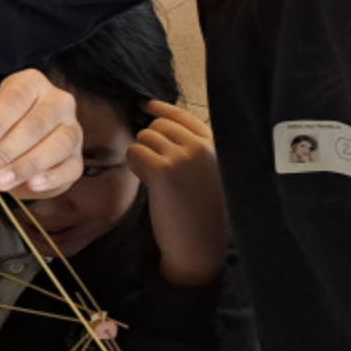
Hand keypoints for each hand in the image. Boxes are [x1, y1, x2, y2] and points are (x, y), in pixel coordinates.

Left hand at [0, 70, 81, 197]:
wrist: (27, 143)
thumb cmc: (3, 129)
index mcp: (31, 84)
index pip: (14, 100)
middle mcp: (58, 102)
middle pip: (33, 126)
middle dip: (1, 153)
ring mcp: (73, 129)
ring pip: (56, 145)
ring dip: (23, 166)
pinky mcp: (78, 157)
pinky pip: (71, 167)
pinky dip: (51, 177)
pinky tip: (31, 185)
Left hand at [126, 100, 225, 286]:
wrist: (199, 245)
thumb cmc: (199, 213)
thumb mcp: (204, 173)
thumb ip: (190, 148)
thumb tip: (156, 122)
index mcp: (215, 146)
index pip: (183, 115)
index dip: (161, 109)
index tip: (145, 105)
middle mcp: (202, 146)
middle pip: (158, 126)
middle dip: (149, 143)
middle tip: (154, 169)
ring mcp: (184, 156)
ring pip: (143, 138)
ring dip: (141, 156)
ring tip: (156, 181)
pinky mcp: (163, 169)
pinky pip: (134, 153)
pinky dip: (135, 167)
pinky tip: (148, 184)